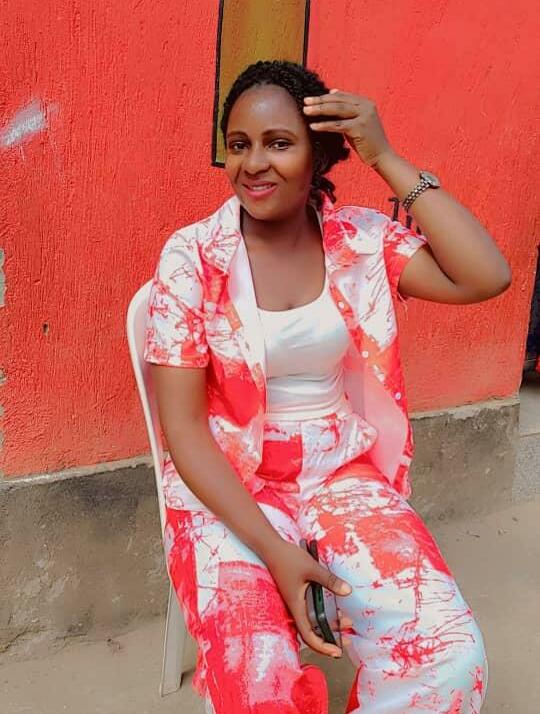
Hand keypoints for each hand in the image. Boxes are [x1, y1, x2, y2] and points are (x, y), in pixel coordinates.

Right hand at [263, 539, 351, 657]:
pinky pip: (311, 611)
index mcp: (296, 606)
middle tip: (347, 641)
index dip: (322, 647)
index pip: (308, 635)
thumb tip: (348, 591)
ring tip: (346, 621)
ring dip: (329, 624)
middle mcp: (296, 608)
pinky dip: (323, 614)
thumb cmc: (288, 558)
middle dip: (330, 639)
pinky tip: (334, 608)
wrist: (272, 548)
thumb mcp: (312, 568)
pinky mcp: (298, 595)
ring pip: (313, 621)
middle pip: (312, 632)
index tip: (336, 652)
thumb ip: (329, 580)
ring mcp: (297, 602)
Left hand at [303, 90, 392, 167]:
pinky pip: (338, 125)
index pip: (342, 96)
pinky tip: (313, 126)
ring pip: (337, 110)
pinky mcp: (360, 128)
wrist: (381, 156)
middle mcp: (366, 106)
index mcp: (365, 103)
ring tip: (306, 111)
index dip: (325, 96)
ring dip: (320, 110)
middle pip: (338, 101)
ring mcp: (364, 116)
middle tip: (305, 102)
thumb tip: (333, 93)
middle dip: (320, 101)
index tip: (311, 99)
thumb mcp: (357, 122)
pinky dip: (324, 125)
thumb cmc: (367, 141)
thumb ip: (347, 110)